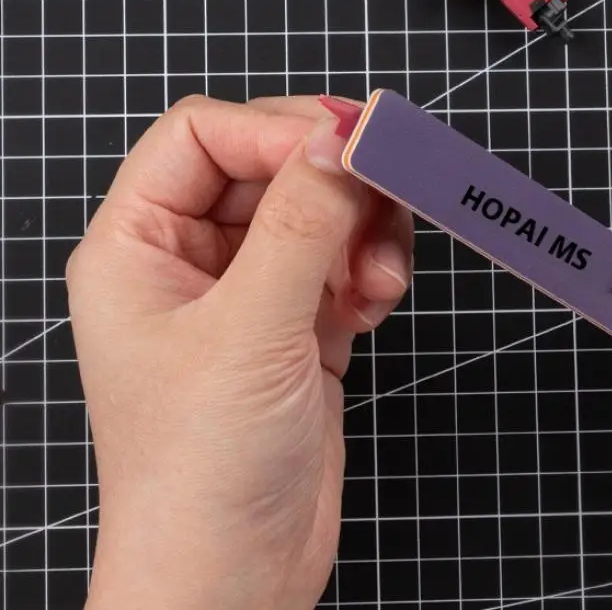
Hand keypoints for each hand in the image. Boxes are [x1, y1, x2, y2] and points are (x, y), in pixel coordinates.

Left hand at [67, 95, 413, 609]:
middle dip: (332, 182)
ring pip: (316, 212)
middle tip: (387, 194)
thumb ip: (301, 224)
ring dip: (361, 230)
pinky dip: (370, 268)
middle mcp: (191, 257)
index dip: (275, 132)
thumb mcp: (250, 332)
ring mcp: (249, 289)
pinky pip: (342, 259)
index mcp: (139, 244)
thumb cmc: (201, 469)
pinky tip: (374, 304)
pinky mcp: (298, 321)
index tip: (346, 148)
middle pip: (270, 168)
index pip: (203, 137)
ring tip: (378, 280)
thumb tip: (341, 138)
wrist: (238, 578)